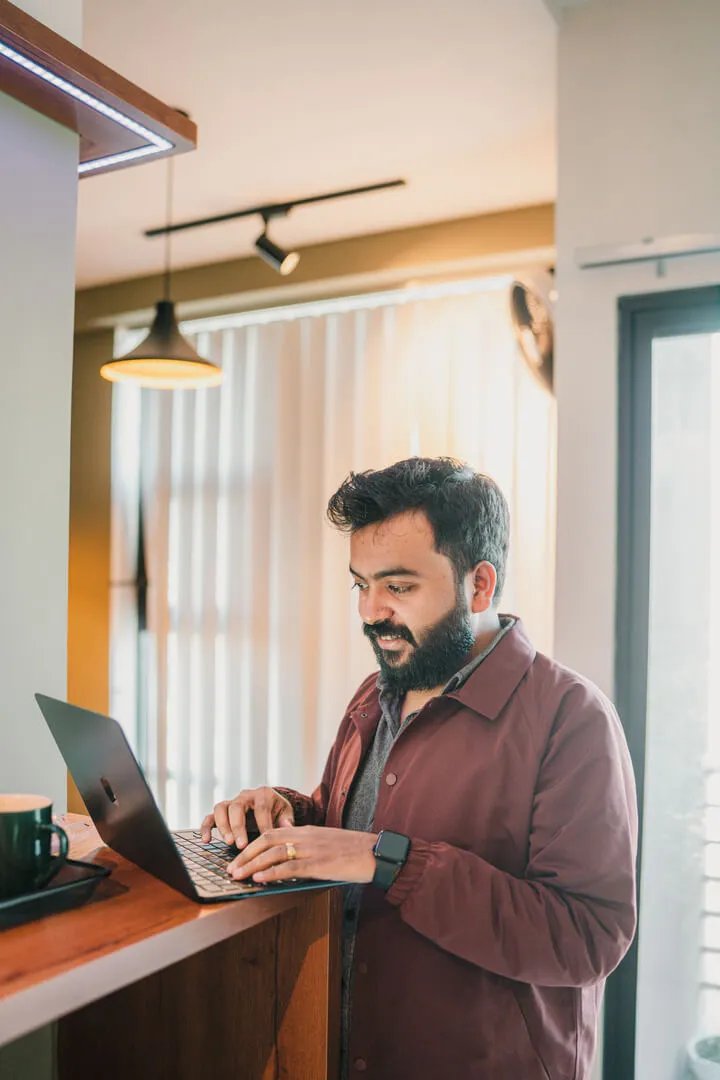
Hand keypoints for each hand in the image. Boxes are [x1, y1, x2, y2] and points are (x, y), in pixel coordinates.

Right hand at [200, 787, 293, 847]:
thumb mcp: (286, 814)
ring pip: (221, 808)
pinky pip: (210, 817)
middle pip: (237, 807)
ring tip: (228, 843)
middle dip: (238, 826)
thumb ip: (286, 821)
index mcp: (263, 794)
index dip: (262, 824)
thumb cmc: (278, 812)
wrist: (270, 806)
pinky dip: (206, 827)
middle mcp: (245, 795)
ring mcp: (232, 803)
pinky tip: (206, 840)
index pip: (261, 808)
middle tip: (241, 845)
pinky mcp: (222, 812)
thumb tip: (286, 828)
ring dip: (223, 826)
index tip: (265, 840)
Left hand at [227, 826, 378, 884]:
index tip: (238, 857)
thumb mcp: (326, 844)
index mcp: (307, 830)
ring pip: (274, 853)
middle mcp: (306, 836)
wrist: (376, 852)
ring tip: (237, 876)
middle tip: (230, 869)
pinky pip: (290, 867)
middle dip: (245, 855)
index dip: (251, 845)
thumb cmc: (354, 851)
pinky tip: (259, 880)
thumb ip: (307, 849)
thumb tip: (287, 864)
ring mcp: (312, 849)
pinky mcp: (320, 863)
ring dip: (252, 865)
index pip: (271, 833)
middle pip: (267, 840)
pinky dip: (271, 873)